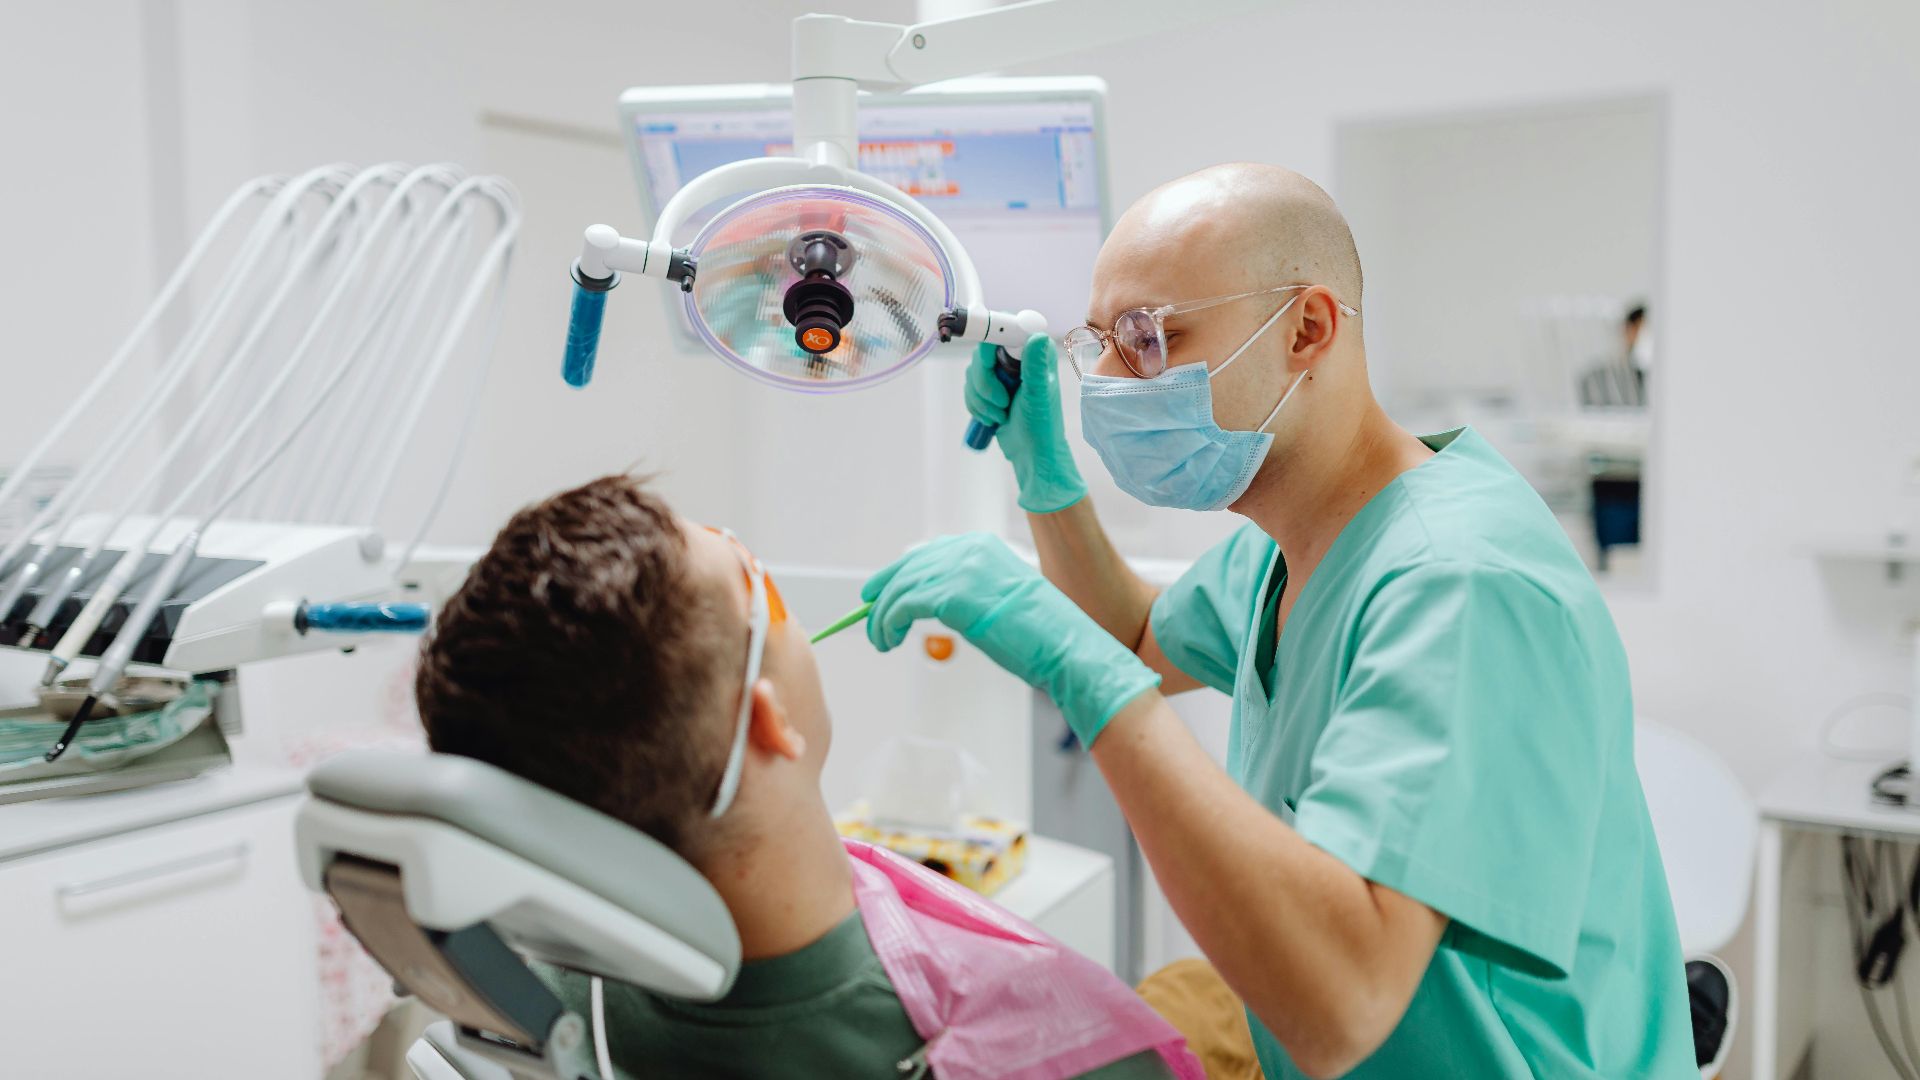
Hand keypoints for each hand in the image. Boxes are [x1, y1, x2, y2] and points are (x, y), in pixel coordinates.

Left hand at [861, 533, 1158, 745]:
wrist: (1066, 646)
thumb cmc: (1041, 635)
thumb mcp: (999, 600)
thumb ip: (967, 592)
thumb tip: (931, 603)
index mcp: (982, 546)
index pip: (926, 553)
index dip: (897, 573)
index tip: (878, 592)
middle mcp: (969, 550)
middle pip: (908, 567)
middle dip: (882, 594)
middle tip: (868, 619)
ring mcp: (960, 569)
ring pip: (900, 589)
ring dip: (882, 617)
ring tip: (880, 640)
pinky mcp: (953, 595)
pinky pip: (903, 606)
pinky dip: (888, 624)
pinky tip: (889, 640)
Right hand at [965, 335, 1086, 513]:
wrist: (1032, 453)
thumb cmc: (1042, 426)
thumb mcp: (1038, 395)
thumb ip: (1035, 366)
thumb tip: (1036, 336)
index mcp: (1033, 353)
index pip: (1005, 330)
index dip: (991, 342)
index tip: (990, 362)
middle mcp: (1017, 358)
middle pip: (982, 354)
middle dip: (985, 383)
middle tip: (1002, 402)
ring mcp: (1002, 373)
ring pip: (972, 373)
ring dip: (981, 398)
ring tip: (1000, 414)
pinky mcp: (989, 388)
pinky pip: (968, 388)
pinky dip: (976, 405)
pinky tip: (993, 418)